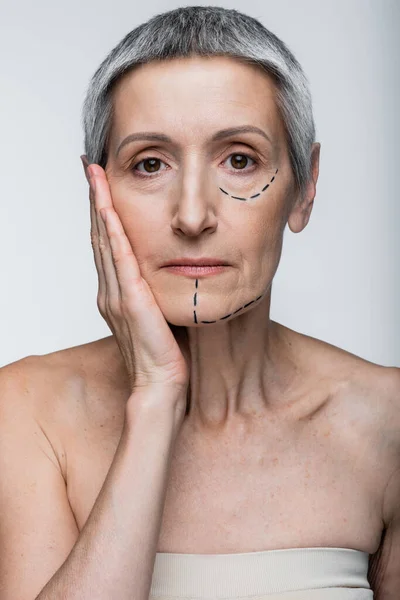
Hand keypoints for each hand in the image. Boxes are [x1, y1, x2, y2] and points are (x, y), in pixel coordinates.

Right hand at [81, 155, 189, 417]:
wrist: (161, 384)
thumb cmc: (164, 354)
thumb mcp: (160, 314)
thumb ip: (157, 292)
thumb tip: (172, 271)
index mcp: (118, 293)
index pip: (108, 244)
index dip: (103, 213)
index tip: (102, 186)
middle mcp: (111, 290)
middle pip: (100, 235)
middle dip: (96, 200)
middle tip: (91, 167)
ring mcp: (117, 294)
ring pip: (105, 240)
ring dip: (99, 205)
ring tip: (95, 175)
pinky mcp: (130, 299)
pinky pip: (118, 257)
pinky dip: (111, 229)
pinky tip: (107, 206)